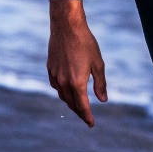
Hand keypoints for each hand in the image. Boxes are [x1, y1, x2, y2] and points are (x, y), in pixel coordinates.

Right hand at [47, 0, 107, 126]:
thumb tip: (103, 100)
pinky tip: (67, 90)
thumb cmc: (86, 43)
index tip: (92, 124)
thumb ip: (100, 84)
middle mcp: (64, 82)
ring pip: (62, 96)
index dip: (87, 117)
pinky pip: (56, 87)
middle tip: (86, 116)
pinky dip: (62, 92)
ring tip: (78, 105)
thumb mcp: (98, 64)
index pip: (82, 106)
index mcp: (77, 82)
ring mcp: (55, 76)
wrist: (67, 27)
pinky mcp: (50, 69)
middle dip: (79, 112)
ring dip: (70, 103)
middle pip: (71, 104)